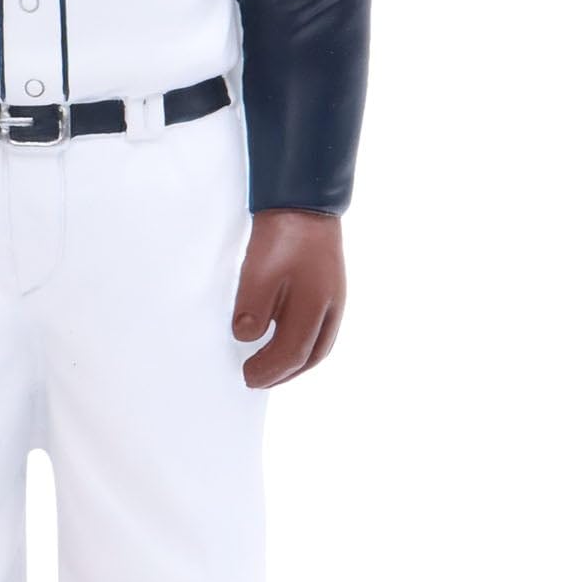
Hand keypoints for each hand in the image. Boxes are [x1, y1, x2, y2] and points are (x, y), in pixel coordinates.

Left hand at [231, 210, 345, 388]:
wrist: (304, 201)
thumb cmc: (282, 234)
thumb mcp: (258, 270)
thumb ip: (252, 308)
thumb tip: (246, 338)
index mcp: (315, 305)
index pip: (292, 354)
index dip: (268, 371)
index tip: (246, 377)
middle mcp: (331, 308)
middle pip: (311, 356)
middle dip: (283, 374)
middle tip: (256, 381)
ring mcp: (335, 299)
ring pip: (318, 346)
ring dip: (294, 363)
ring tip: (270, 369)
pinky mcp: (330, 290)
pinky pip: (320, 331)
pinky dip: (303, 346)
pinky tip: (286, 342)